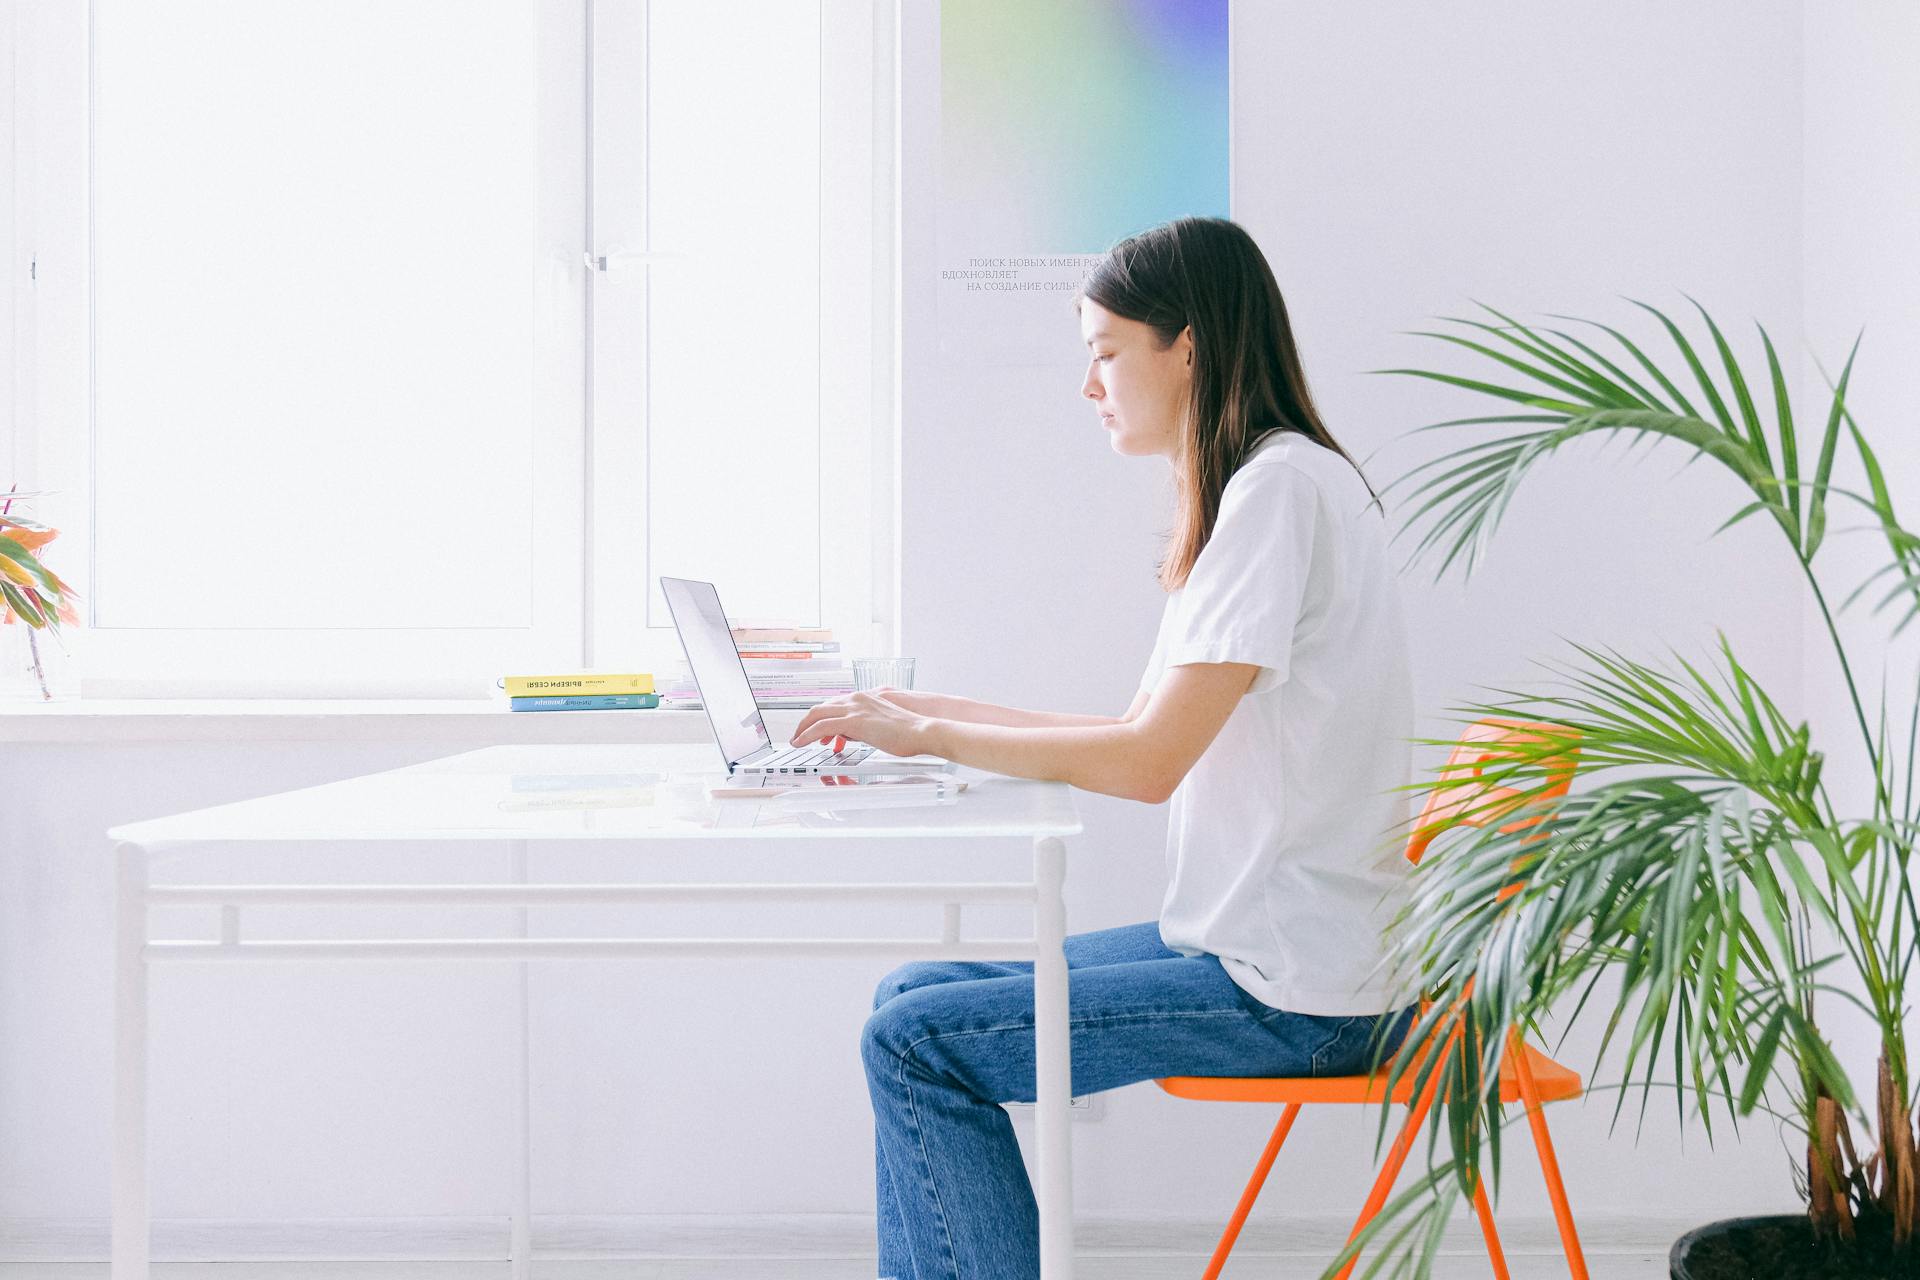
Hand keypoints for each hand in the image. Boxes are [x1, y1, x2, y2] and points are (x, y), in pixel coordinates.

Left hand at [791, 689, 937, 758]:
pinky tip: (801, 743)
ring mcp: (854, 708)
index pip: (833, 704)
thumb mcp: (880, 726)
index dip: (821, 717)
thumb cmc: (908, 732)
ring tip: (796, 740)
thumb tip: (850, 735)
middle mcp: (857, 699)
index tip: (813, 729)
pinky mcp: (853, 721)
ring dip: (802, 728)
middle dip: (806, 722)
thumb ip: (863, 727)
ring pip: (817, 714)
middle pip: (821, 706)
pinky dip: (807, 735)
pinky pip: (821, 727)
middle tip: (799, 734)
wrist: (921, 731)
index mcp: (864, 698)